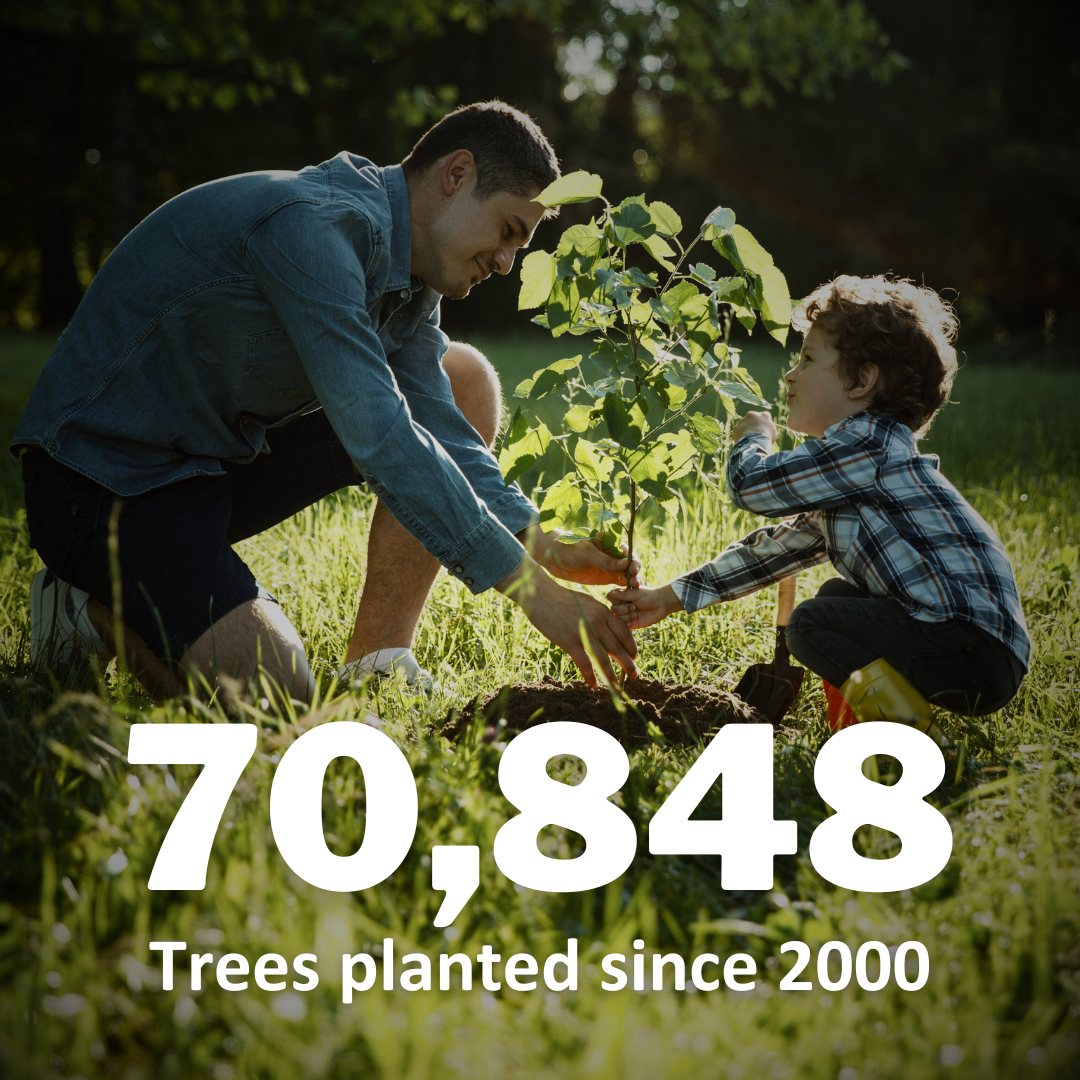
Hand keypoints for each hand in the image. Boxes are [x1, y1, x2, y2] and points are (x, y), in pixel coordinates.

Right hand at [496, 555, 638, 687]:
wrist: (541, 595)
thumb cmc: (563, 599)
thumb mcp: (587, 603)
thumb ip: (599, 616)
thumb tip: (607, 628)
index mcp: (602, 612)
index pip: (624, 632)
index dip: (631, 646)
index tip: (634, 656)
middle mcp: (597, 622)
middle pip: (617, 647)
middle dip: (628, 663)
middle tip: (635, 675)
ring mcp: (583, 632)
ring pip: (603, 658)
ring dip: (611, 674)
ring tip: (617, 686)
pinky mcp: (569, 641)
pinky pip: (584, 663)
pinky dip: (590, 675)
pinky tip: (593, 684)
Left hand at [518, 524, 642, 587]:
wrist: (550, 555)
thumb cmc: (567, 548)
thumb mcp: (586, 554)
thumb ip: (605, 561)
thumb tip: (626, 564)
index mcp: (609, 543)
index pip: (627, 552)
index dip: (633, 561)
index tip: (633, 569)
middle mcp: (611, 555)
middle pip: (629, 565)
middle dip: (634, 574)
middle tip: (636, 584)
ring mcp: (608, 567)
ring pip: (625, 576)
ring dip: (631, 584)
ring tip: (635, 592)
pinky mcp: (603, 577)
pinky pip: (618, 585)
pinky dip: (623, 591)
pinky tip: (627, 599)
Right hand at [606, 584, 683, 630]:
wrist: (661, 605)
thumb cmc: (649, 596)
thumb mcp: (636, 594)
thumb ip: (623, 594)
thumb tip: (610, 593)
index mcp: (622, 596)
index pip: (610, 597)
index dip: (616, 599)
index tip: (626, 598)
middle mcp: (622, 605)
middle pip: (613, 609)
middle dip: (623, 608)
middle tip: (634, 606)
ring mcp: (625, 615)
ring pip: (617, 618)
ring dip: (626, 616)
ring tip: (636, 614)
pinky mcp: (630, 624)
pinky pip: (622, 626)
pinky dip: (627, 624)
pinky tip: (635, 620)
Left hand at [731, 410, 776, 443]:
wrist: (755, 441)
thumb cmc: (767, 438)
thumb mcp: (773, 433)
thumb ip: (769, 429)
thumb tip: (767, 431)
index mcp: (764, 415)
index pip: (765, 416)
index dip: (763, 422)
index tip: (763, 427)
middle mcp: (753, 414)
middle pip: (752, 419)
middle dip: (753, 424)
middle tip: (755, 433)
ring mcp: (743, 420)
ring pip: (744, 425)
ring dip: (746, 430)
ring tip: (749, 439)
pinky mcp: (737, 427)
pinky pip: (739, 432)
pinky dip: (741, 436)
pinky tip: (744, 441)